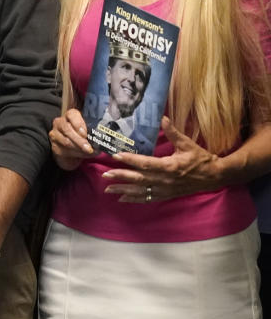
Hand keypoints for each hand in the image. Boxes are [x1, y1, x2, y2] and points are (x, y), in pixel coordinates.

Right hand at [49, 108, 96, 170]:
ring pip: (66, 141)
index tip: (85, 133)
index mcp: (70, 116)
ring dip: (79, 148)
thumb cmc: (83, 137)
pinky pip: (65, 150)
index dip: (78, 124)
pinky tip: (83, 154)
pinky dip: (76, 154)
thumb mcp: (89, 131)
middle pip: (68, 129)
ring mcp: (55, 134)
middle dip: (80, 140)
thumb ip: (92, 132)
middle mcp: (60, 123)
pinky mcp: (54, 146)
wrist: (73, 151)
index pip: (71, 115)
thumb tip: (100, 140)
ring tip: (89, 151)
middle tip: (89, 147)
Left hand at [103, 116, 221, 202]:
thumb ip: (173, 132)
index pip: (145, 163)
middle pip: (139, 179)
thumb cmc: (200, 158)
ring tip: (107, 189)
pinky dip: (134, 199)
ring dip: (123, 190)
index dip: (130, 159)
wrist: (213, 176)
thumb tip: (162, 118)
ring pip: (140, 191)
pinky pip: (147, 199)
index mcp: (169, 166)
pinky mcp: (166, 195)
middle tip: (105, 174)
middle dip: (121, 176)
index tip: (116, 155)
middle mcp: (164, 179)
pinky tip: (121, 199)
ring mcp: (164, 189)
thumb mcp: (187, 144)